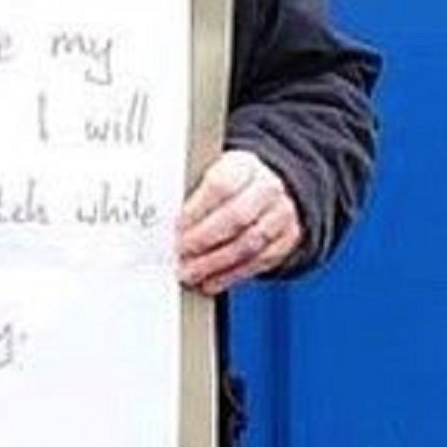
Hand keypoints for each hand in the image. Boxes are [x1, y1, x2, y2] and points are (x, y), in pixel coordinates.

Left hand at [176, 150, 300, 296]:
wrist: (268, 188)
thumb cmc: (230, 185)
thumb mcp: (211, 175)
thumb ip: (190, 193)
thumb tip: (159, 218)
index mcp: (243, 165)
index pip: (221, 185)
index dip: (197, 209)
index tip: (176, 227)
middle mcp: (267, 187)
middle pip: (236, 217)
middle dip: (204, 240)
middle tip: (180, 254)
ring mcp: (281, 214)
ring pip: (248, 244)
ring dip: (215, 264)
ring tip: (190, 272)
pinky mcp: (287, 239)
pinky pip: (259, 262)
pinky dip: (231, 275)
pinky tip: (210, 281)